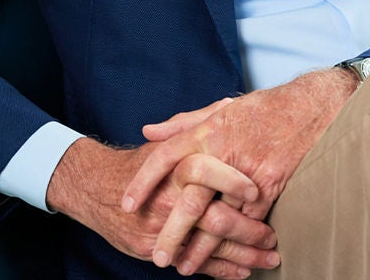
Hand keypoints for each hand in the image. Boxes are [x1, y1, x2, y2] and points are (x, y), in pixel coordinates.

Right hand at [46, 137, 277, 278]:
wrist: (97, 190)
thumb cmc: (140, 164)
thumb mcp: (167, 140)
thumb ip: (198, 123)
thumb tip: (230, 105)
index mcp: (173, 167)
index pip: (203, 172)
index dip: (231, 182)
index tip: (256, 191)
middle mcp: (167, 199)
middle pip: (212, 219)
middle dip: (248, 230)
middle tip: (272, 236)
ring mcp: (162, 229)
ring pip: (210, 248)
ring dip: (244, 255)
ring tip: (270, 257)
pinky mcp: (156, 251)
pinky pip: (196, 265)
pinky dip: (223, 271)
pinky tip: (245, 271)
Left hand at [123, 68, 358, 273]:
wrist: (310, 107)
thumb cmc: (262, 109)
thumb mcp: (220, 109)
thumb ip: (182, 123)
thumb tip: (148, 131)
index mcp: (207, 131)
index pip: (165, 156)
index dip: (143, 181)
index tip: (127, 204)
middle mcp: (224, 152)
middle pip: (191, 199)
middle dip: (172, 232)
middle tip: (157, 255)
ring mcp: (248, 171)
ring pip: (220, 219)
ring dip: (203, 248)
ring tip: (186, 266)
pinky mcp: (270, 185)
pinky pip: (249, 221)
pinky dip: (237, 242)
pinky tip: (226, 258)